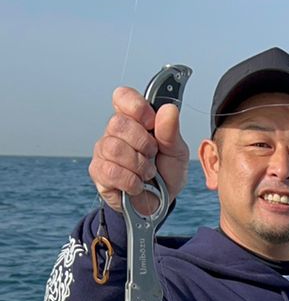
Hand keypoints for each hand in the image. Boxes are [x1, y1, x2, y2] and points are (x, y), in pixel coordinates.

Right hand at [89, 86, 189, 214]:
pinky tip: (137, 185)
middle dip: (143, 143)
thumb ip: (172, 132)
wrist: (160, 203)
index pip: (122, 96)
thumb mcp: (177, 152)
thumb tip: (169, 109)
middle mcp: (115, 132)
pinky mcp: (99, 172)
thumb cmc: (167, 173)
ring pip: (114, 148)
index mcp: (135, 120)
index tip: (151, 122)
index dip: (136, 107)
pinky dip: (130, 181)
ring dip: (138, 165)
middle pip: (118, 123)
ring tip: (147, 173)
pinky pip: (111, 171)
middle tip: (153, 156)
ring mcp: (104, 151)